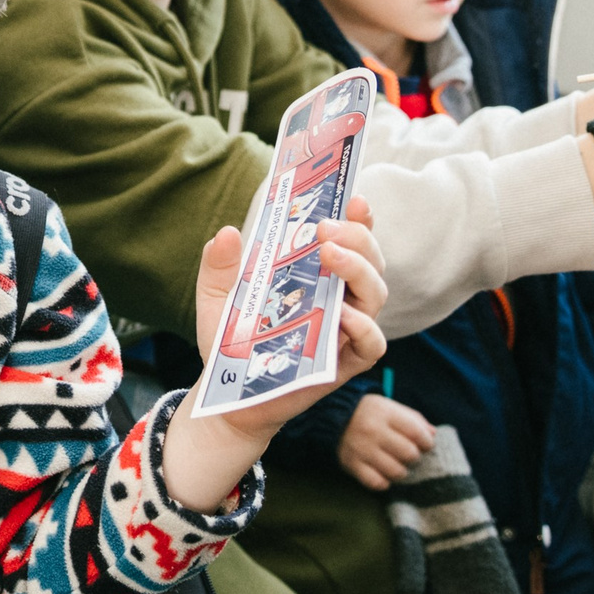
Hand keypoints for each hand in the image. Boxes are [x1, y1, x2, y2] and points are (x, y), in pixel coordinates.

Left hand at [166, 201, 387, 510]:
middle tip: (326, 229)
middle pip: (371, 260)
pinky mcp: (345, 364)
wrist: (227, 395)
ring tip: (331, 255)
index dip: (359, 219)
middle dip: (357, 238)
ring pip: (377, 294)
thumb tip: (226, 233)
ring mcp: (346, 331)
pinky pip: (373, 344)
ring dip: (359, 270)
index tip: (354, 197)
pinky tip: (344, 315)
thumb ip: (219, 265)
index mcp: (318, 275)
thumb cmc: (231, 342)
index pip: (350, 241)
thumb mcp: (216, 298)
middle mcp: (340, 298)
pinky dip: (364, 327)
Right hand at [339, 393, 436, 490]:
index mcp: (385, 413)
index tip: (425, 445)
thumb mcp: (391, 408)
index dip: (427, 442)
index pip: (417, 433)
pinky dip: (384, 482)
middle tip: (408, 455)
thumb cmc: (370, 413)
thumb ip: (414, 419)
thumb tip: (433, 435)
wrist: (333, 416)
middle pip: (409, 454)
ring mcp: (362, 449)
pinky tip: (383, 474)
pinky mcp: (352, 464)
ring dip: (401, 471)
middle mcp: (373, 431)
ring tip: (397, 465)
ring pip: (396, 472)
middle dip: (414, 457)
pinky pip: (376, 483)